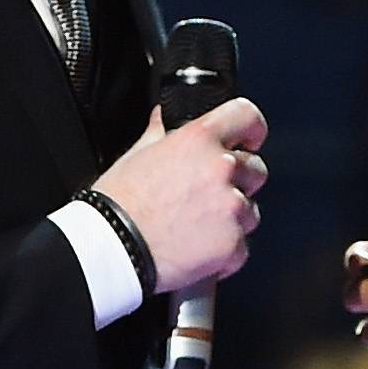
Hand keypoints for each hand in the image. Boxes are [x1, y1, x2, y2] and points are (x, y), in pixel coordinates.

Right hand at [92, 98, 270, 291]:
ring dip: (232, 219)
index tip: (249, 141)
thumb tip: (163, 119)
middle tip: (208, 197)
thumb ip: (160, 133)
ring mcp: (231, 207)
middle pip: (256, 168)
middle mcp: (221, 169)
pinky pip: (241, 247)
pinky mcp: (233, 243)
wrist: (112, 248)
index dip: (251, 130)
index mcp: (199, 139)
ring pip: (250, 211)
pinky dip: (225, 252)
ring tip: (196, 227)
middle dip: (239, 182)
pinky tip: (197, 249)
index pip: (246, 116)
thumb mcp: (137, 155)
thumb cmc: (117, 204)